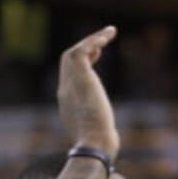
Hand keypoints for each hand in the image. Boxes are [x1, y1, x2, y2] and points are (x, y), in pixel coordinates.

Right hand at [57, 26, 119, 161]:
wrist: (94, 144)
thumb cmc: (100, 145)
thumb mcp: (98, 134)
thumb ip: (101, 131)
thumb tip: (112, 141)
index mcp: (67, 102)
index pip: (70, 75)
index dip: (83, 63)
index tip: (97, 55)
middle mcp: (65, 89)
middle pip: (69, 61)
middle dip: (85, 49)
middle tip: (102, 42)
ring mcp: (70, 82)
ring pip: (74, 52)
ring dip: (92, 40)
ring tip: (109, 33)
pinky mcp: (80, 77)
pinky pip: (83, 50)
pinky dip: (94, 40)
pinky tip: (108, 36)